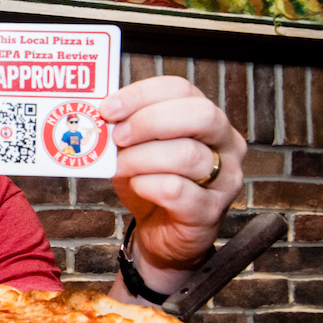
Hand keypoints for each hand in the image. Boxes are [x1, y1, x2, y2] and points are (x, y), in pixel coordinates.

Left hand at [98, 76, 245, 300]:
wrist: (161, 234)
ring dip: (141, 158)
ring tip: (121, 165)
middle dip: (149, 121)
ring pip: (187, 154)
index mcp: (206, 118)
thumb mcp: (134, 148)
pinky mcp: (210, 211)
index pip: (180, 88)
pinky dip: (148, 185)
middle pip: (199, 115)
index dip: (141, 94)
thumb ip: (124, 127)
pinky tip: (136, 185)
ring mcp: (225, 179)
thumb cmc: (150, 182)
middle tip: (117, 136)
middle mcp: (226, 144)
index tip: (108, 108)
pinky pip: (178, 191)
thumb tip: (96, 112)